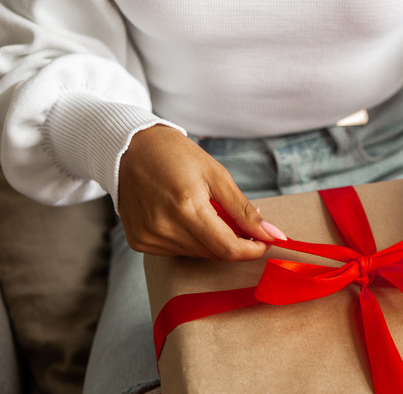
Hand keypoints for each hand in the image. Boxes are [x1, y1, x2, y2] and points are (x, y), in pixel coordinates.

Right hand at [118, 125, 284, 260]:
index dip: (251, 250)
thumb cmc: (177, 155)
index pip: (227, 249)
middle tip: (237, 220)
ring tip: (206, 211)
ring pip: (197, 254)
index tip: (264, 241)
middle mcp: (164, 227)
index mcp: (186, 207)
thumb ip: (243, 210)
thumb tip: (272, 235)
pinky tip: (185, 217)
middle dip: (233, 241)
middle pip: (214, 253)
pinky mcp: (139, 242)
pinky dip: (191, 240)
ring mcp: (149, 237)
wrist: (131, 148)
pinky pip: (177, 251)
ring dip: (211, 240)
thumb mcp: (217, 175)